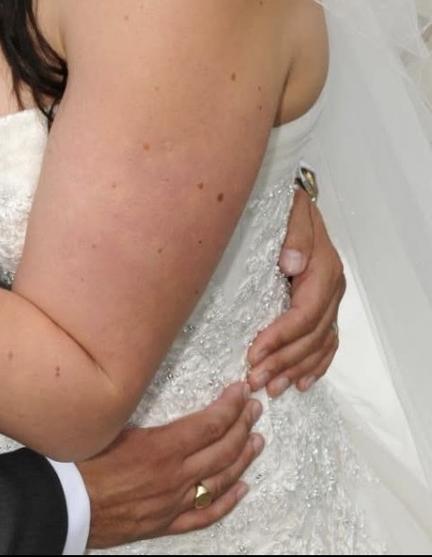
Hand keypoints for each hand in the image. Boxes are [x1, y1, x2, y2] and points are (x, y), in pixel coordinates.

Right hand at [81, 383, 262, 547]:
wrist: (67, 505)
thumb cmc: (81, 463)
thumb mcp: (110, 427)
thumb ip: (141, 418)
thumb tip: (151, 397)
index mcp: (161, 449)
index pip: (209, 425)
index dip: (230, 407)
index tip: (241, 392)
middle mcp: (175, 476)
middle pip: (222, 450)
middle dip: (243, 426)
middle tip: (255, 409)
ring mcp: (175, 502)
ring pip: (221, 481)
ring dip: (243, 459)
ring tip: (257, 441)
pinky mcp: (167, 523)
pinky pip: (207, 514)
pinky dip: (228, 501)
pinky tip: (241, 488)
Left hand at [245, 185, 343, 396]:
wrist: (296, 198)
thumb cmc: (286, 203)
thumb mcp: (291, 208)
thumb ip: (294, 234)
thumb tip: (292, 263)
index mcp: (323, 269)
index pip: (303, 313)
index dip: (280, 337)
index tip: (254, 353)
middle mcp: (331, 288)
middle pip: (310, 336)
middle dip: (282, 360)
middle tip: (254, 379)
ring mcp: (330, 299)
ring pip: (319, 344)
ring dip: (295, 368)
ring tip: (271, 387)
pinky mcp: (324, 304)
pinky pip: (327, 341)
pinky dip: (315, 364)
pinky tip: (300, 382)